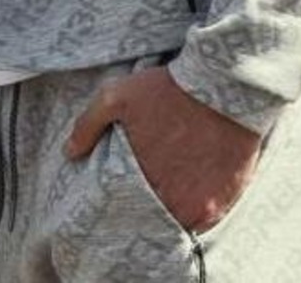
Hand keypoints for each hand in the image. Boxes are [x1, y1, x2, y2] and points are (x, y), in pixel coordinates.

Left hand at [66, 66, 262, 231]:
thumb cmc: (168, 88)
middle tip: (152, 182)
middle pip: (158, 215)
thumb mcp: (118, 96)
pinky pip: (212, 213)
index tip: (128, 186)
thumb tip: (70, 152)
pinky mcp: (230, 197)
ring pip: (185, 218)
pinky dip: (204, 201)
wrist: (223, 82)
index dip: (128, 198)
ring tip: (176, 181)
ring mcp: (208, 205)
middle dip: (153, 202)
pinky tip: (198, 179)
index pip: (129, 208)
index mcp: (147, 184)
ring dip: (179, 205)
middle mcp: (178, 204)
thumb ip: (88, 125)